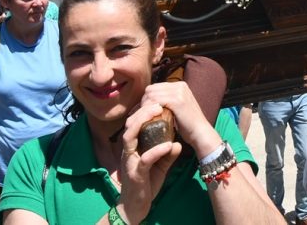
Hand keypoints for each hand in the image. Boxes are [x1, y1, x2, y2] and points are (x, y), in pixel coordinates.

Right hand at [119, 101, 182, 223]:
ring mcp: (130, 161)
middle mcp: (128, 151)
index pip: (134, 122)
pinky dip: (156, 151)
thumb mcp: (159, 165)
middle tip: (158, 102)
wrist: (136, 206)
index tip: (158, 100)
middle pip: (129, 124)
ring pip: (130, 137)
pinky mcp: (135, 174)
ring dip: (143, 123)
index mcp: (133, 146)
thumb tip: (178, 142)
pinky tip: (168, 145)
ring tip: (158, 113)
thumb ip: (167, 154)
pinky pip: (144, 159)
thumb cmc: (146, 182)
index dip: (143, 110)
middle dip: (142, 111)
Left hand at [140, 81, 219, 155]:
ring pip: (151, 95)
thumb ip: (168, 100)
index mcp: (180, 85)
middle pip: (151, 89)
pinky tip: (151, 118)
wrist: (201, 132)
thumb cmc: (188, 124)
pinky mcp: (177, 101)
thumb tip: (151, 100)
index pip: (155, 87)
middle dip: (145, 102)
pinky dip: (150, 110)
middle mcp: (180, 85)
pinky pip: (155, 102)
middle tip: (145, 115)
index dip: (148, 99)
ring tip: (147, 118)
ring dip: (146, 107)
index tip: (147, 111)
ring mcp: (179, 92)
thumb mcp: (179, 107)